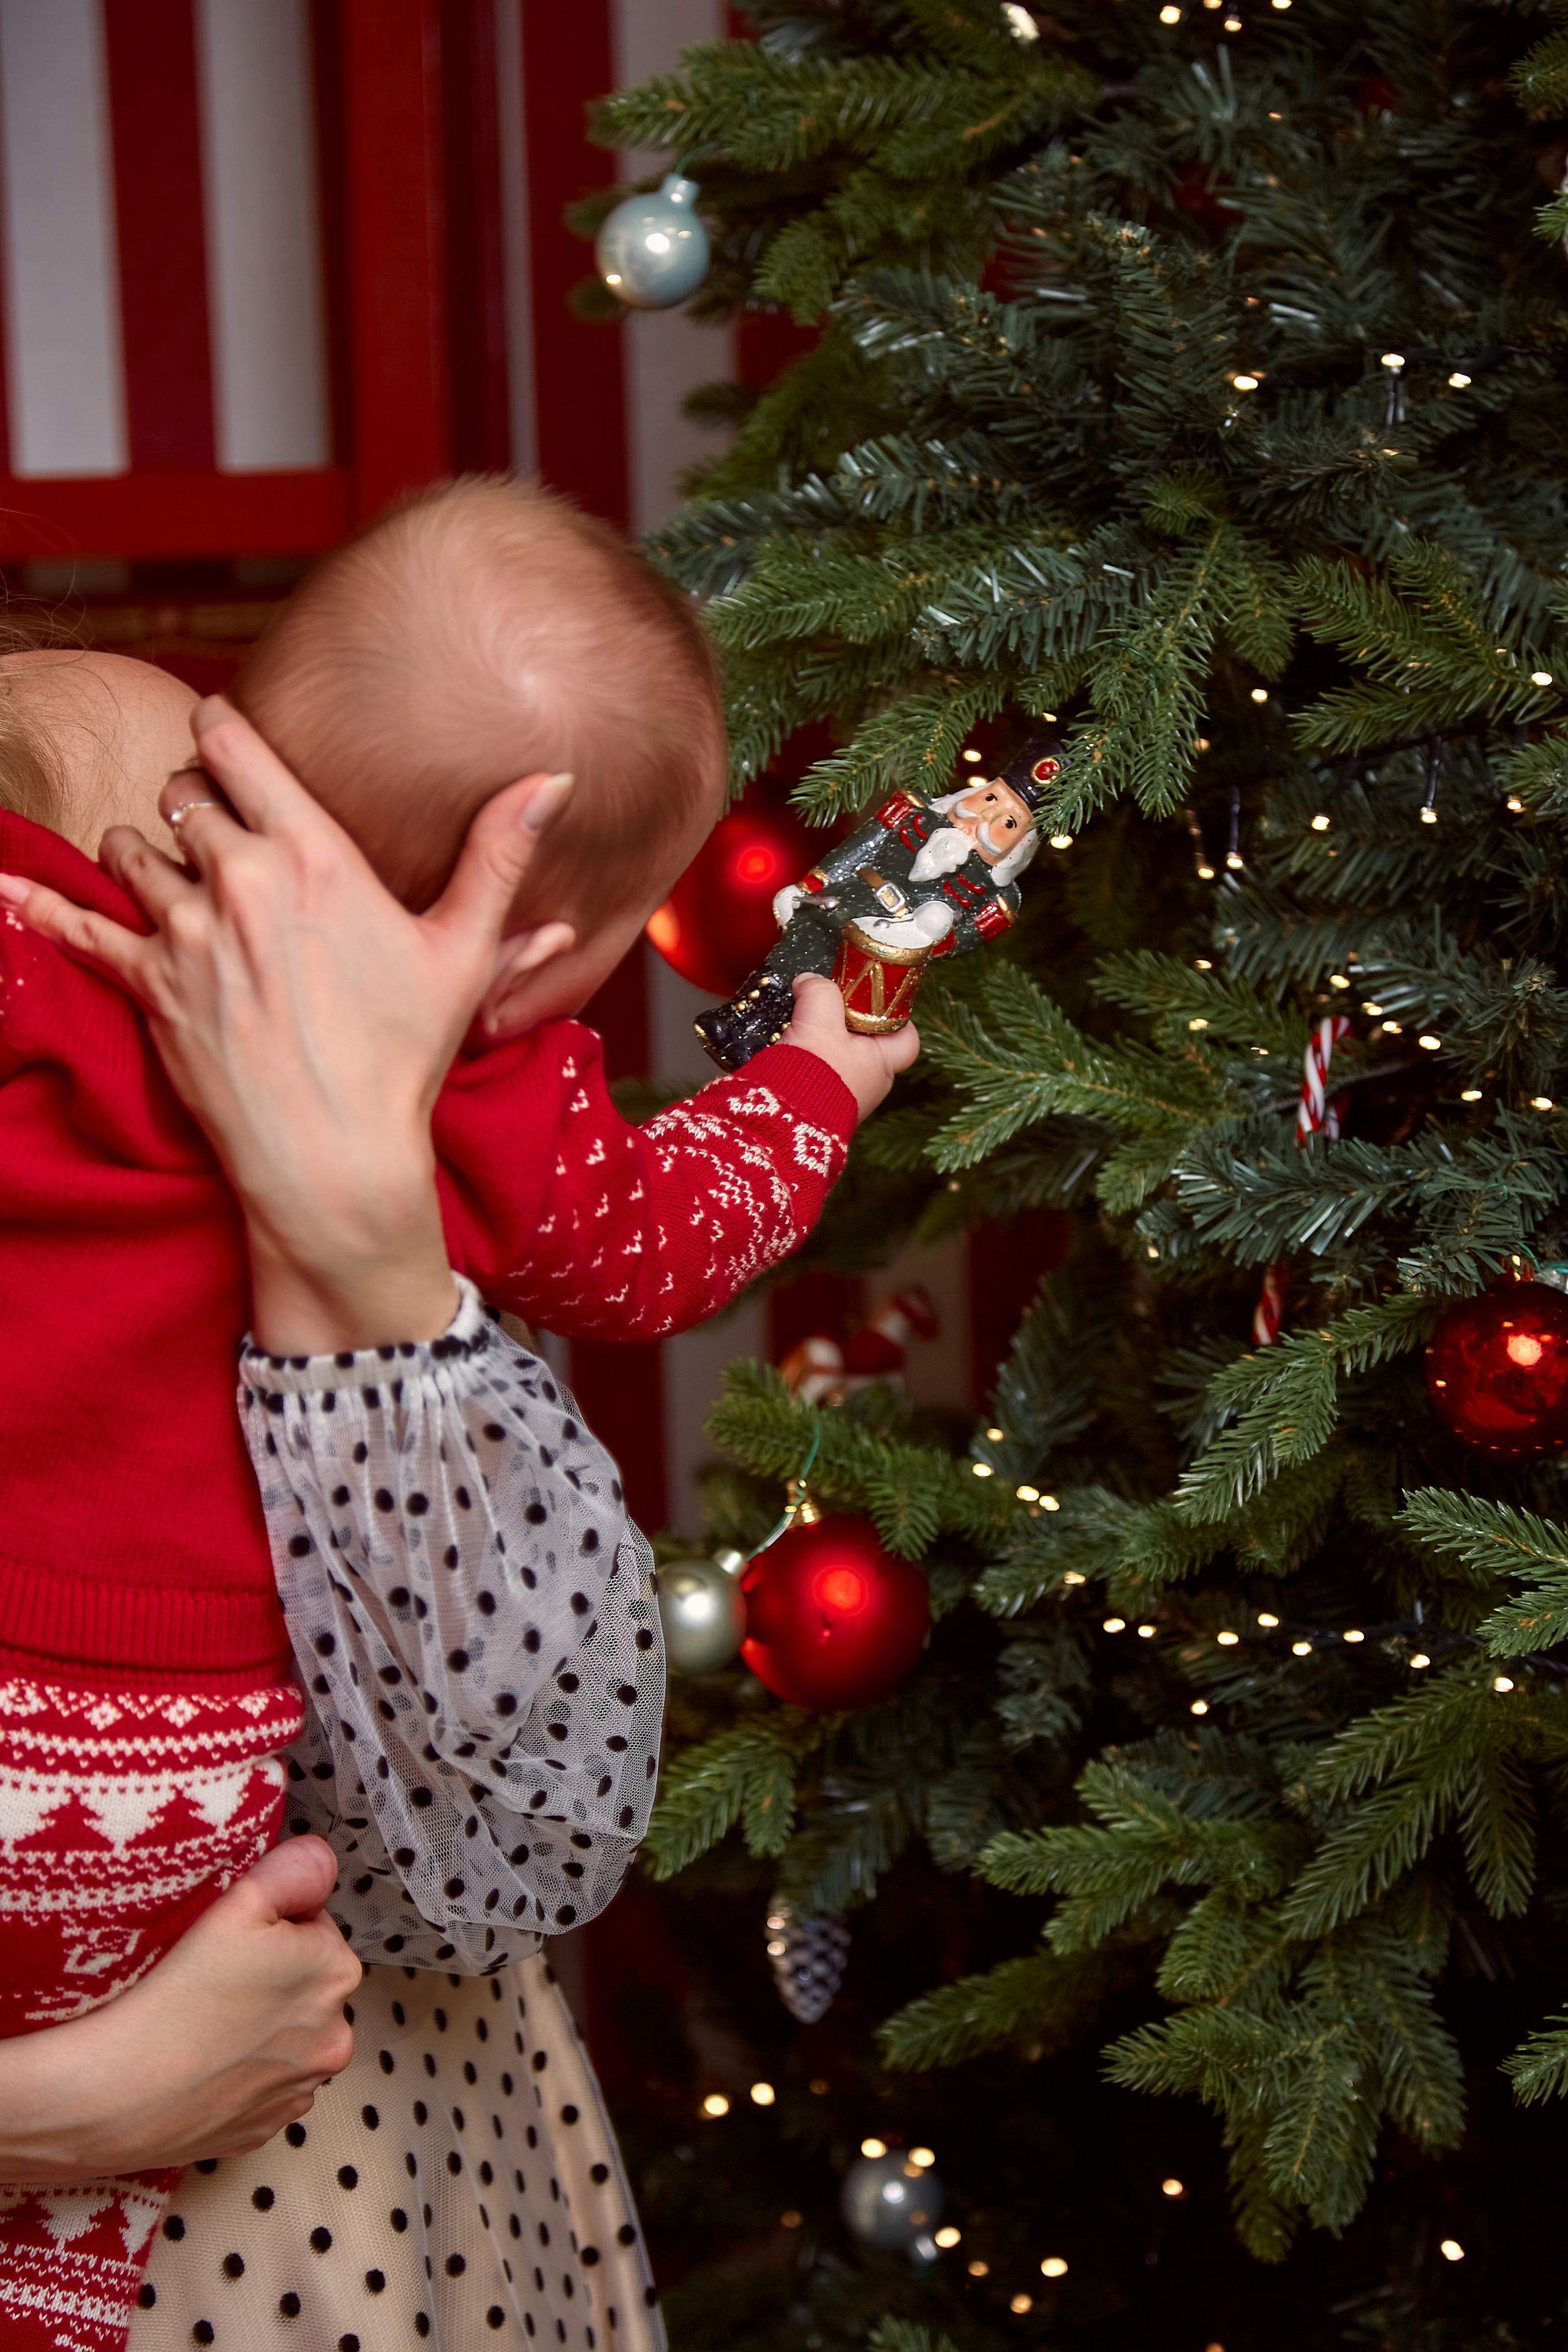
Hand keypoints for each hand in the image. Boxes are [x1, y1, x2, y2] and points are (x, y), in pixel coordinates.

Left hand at [0, 699, 572, 1351]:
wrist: (334, 1157)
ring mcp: (181, 934)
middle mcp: (236, 881)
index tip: (222, 730)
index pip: (238, 745)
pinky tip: (5, 888)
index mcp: (311, 855)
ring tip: (174, 879)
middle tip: (219, 828)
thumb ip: (499, 854)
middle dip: (197, 803)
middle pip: (184, 796)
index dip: (224, 728)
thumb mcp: (463, 951)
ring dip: (147, 855)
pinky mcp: (144, 987)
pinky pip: (78, 926)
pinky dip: (40, 905)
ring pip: (134, 850)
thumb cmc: (404, 1057)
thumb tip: (552, 777)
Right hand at [0, 1839, 360, 2181]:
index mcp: (336, 1973)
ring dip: (258, 2031)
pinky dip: (239, 2078)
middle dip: (271, 1981)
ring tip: (203, 2027)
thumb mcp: (241, 1902)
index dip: (269, 1930)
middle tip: (211, 1985)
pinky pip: (261, 2088)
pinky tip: (202, 2067)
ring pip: (285, 2040)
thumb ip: (298, 1869)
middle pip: (304, 1987)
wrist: (115, 2094)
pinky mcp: (266, 2130)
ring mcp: (299, 2090)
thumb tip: (322, 1865)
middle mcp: (334, 2037)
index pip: (312, 1930)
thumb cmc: (178, 1993)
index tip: (230, 1946)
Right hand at [782, 971, 918, 1119]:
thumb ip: (820, 992)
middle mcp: (867, 1086)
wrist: (777, 1120)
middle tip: (829, 1005)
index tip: (875, 998)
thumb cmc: (813, 1074)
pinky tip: (785, 1046)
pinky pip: (815, 1073)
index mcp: (881, 1067)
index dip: (897, 1016)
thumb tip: (809, 981)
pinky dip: (803, 1058)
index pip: (906, 1039)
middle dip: (848, 1023)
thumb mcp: (820, 1021)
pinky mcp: (812, 1105)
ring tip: (800, 1023)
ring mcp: (841, 1098)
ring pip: (839, 1058)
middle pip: (868, 1044)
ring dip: (821, 1041)